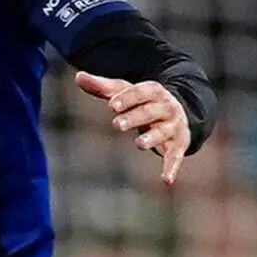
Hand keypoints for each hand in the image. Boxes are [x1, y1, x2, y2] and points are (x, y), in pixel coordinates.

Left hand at [75, 71, 189, 184]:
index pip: (142, 92)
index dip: (128, 98)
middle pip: (150, 112)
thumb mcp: (124, 93)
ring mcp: (173, 127)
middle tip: (117, 124)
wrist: (177, 110)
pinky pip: (175, 156)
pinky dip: (172, 168)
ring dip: (152, 138)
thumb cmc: (141, 101)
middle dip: (135, 117)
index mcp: (154, 92)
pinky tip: (166, 180)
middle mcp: (166, 108)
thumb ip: (102, 87)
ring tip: (139, 143)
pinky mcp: (178, 145)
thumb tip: (79, 76)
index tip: (112, 104)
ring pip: (163, 132)